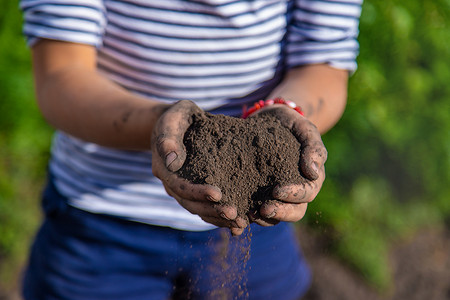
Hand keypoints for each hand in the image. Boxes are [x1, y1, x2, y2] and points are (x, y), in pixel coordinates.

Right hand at [151, 100, 246, 234]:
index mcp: (164, 168)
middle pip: (190, 204)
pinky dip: (220, 217)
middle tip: (235, 214)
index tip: (218, 194)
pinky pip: (207, 207)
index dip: (197, 192)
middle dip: (212, 210)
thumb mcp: (172, 119)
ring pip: (199, 210)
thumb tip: (172, 161)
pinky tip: (239, 223)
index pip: (180, 186)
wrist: (179, 123)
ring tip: (241, 222)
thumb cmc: (178, 117)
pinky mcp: (196, 190)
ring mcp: (183, 190)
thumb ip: (168, 137)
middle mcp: (171, 184)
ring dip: (219, 218)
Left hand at [248, 104, 326, 225]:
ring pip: (274, 216)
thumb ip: (314, 148)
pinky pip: (255, 212)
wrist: (267, 120)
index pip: (307, 193)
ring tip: (249, 214)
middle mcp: (295, 193)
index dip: (294, 195)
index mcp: (310, 179)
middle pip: (294, 212)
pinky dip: (247, 217)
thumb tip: (314, 173)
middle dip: (279, 212)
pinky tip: (236, 218)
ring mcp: (275, 196)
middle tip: (263, 209)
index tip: (277, 190)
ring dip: (263, 218)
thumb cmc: (290, 125)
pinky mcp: (257, 195)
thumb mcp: (304, 129)